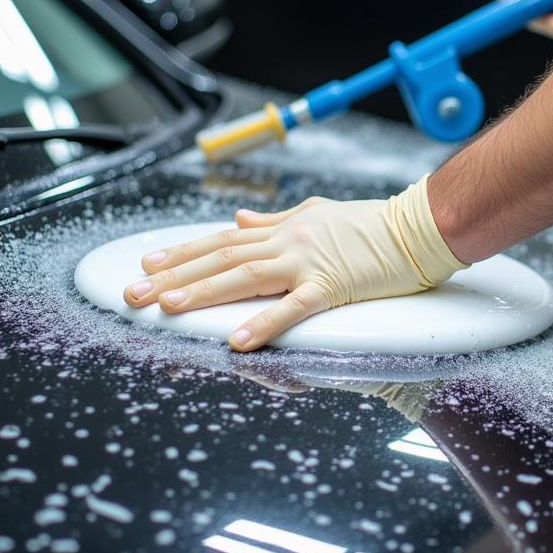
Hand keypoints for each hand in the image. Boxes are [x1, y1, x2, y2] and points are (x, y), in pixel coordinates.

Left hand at [123, 176, 466, 351]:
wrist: (417, 226)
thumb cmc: (373, 223)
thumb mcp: (318, 213)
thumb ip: (275, 218)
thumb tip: (238, 218)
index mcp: (283, 227)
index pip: (222, 239)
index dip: (182, 252)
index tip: (148, 264)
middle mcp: (287, 240)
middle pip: (221, 257)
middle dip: (175, 275)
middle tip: (135, 292)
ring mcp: (307, 261)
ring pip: (245, 275)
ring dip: (204, 292)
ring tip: (169, 308)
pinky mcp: (332, 284)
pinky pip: (293, 306)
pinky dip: (264, 322)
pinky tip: (238, 340)